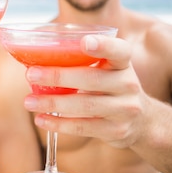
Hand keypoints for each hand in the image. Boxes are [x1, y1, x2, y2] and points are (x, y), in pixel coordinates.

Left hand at [22, 35, 147, 147]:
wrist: (142, 122)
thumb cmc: (113, 87)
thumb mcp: (110, 69)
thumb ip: (85, 60)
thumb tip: (37, 54)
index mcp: (124, 63)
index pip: (119, 51)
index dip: (103, 46)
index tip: (84, 41)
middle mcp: (128, 85)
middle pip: (92, 79)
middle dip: (58, 77)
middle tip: (31, 74)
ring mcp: (124, 109)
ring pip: (84, 106)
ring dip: (53, 103)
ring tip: (29, 101)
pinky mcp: (115, 131)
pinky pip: (83, 127)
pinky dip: (59, 124)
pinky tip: (41, 119)